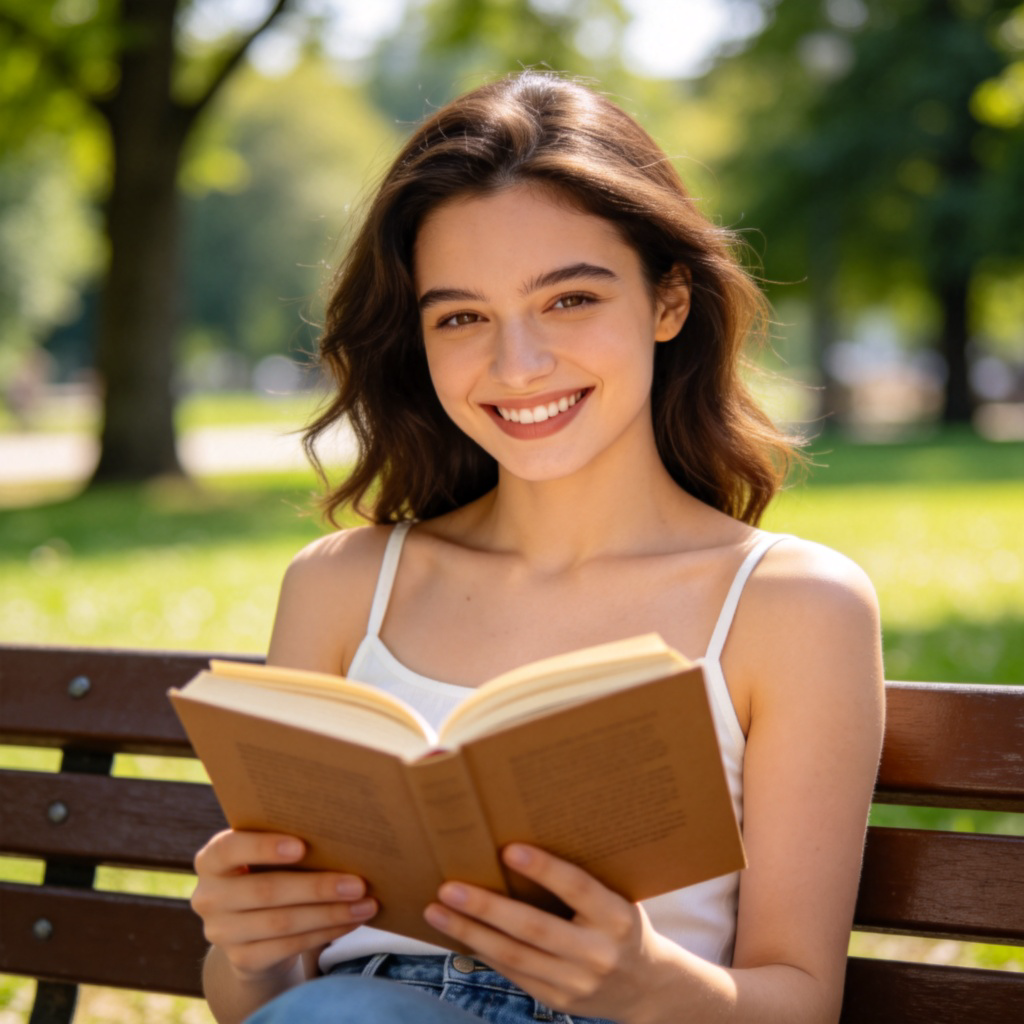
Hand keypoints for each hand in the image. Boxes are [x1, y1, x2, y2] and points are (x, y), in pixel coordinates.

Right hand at [191, 829, 377, 980]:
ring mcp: (222, 933)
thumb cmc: (269, 872)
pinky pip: (289, 946)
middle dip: (317, 887)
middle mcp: (209, 897)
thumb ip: (287, 842)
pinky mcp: (242, 960)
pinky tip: (351, 921)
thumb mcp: (265, 855)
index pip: (229, 849)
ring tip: (366, 904)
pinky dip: (326, 932)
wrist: (252, 928)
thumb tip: (342, 835)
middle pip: (266, 891)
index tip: (301, 846)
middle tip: (358, 883)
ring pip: (282, 923)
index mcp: (212, 859)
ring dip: (330, 913)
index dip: (263, 847)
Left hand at [424, 843, 676, 1021]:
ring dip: (470, 932)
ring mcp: (577, 982)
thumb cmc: (621, 925)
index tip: (509, 848)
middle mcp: (598, 952)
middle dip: (487, 907)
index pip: (578, 889)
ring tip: (437, 910)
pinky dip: (483, 951)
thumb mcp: (617, 899)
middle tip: (449, 886)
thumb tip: (524, 839)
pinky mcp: (558, 999)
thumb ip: (582, 880)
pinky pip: (513, 973)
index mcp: (618, 917)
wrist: (648, 987)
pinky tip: (459, 933)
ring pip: (514, 956)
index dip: (545, 869)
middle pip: (534, 928)